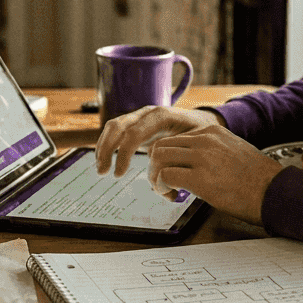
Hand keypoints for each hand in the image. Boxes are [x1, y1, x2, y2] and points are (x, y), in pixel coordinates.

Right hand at [95, 106, 222, 176]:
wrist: (201, 122)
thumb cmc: (200, 134)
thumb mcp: (195, 144)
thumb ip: (182, 161)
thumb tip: (170, 188)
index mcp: (161, 116)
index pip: (135, 132)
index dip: (124, 154)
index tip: (119, 174)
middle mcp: (147, 113)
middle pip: (118, 125)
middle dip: (107, 149)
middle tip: (103, 172)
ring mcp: (140, 117)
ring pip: (113, 127)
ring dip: (103, 147)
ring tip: (100, 169)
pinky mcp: (135, 124)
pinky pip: (115, 131)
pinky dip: (107, 145)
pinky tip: (104, 161)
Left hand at [148, 125, 282, 225]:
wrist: (274, 192)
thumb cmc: (258, 180)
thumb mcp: (233, 152)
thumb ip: (210, 152)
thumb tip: (190, 164)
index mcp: (213, 132)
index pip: (174, 138)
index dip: (167, 158)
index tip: (172, 173)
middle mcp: (205, 139)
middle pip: (161, 146)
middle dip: (155, 166)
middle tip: (163, 184)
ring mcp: (202, 157)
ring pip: (158, 158)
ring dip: (156, 177)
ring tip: (166, 191)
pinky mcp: (200, 178)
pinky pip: (166, 176)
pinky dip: (163, 188)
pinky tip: (174, 197)